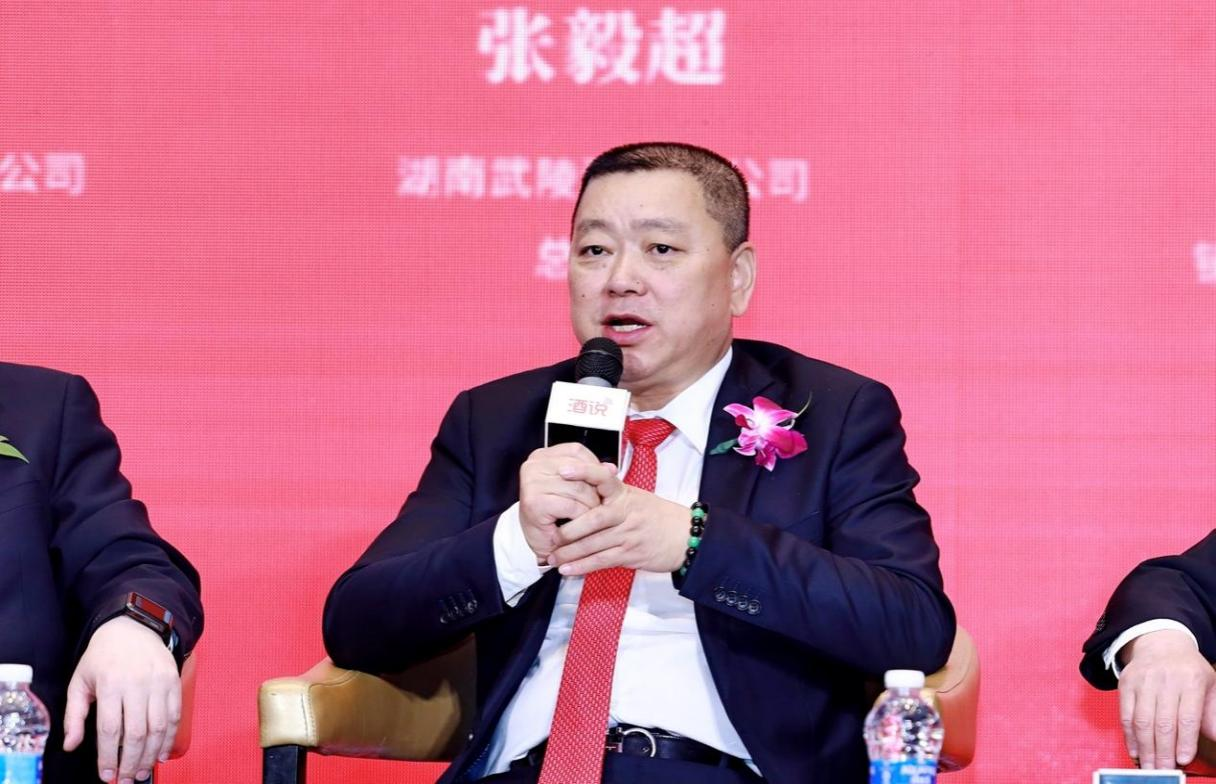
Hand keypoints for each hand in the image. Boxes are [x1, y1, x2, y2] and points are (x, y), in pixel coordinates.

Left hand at [63, 615, 180, 783]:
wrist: (133, 627)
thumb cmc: (103, 657)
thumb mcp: (80, 682)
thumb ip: (74, 715)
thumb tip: (70, 745)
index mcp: (110, 684)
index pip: (109, 729)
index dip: (108, 757)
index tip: (107, 776)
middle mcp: (137, 684)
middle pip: (135, 733)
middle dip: (131, 762)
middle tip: (127, 779)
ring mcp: (159, 682)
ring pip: (158, 728)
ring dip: (151, 755)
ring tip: (143, 771)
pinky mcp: (174, 681)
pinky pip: (174, 715)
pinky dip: (169, 738)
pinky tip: (161, 753)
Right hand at [518, 442, 603, 560]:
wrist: (546, 546)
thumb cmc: (559, 516)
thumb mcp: (575, 489)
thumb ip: (591, 474)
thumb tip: (611, 468)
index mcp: (541, 456)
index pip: (576, 451)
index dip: (594, 467)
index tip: (600, 483)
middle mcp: (532, 466)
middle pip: (580, 470)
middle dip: (594, 489)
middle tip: (597, 505)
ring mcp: (531, 484)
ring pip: (579, 488)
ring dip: (591, 506)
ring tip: (589, 516)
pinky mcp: (534, 503)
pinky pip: (572, 506)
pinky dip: (581, 517)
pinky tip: (578, 524)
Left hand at [547, 461, 688, 574]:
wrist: (685, 536)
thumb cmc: (656, 515)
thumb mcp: (635, 497)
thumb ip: (610, 493)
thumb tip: (582, 482)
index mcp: (624, 494)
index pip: (603, 478)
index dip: (583, 472)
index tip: (563, 470)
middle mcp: (625, 512)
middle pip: (592, 519)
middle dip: (568, 530)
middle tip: (548, 535)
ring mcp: (628, 534)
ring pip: (593, 544)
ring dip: (569, 553)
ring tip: (551, 557)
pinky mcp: (630, 554)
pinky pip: (601, 561)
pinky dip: (582, 566)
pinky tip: (567, 569)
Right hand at [1118, 628, 1215, 768]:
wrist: (1160, 643)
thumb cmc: (1188, 670)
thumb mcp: (1209, 686)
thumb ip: (1212, 714)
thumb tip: (1215, 739)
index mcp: (1190, 679)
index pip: (1186, 716)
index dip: (1184, 740)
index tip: (1182, 760)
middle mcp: (1165, 679)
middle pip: (1162, 721)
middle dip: (1163, 751)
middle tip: (1163, 771)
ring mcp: (1142, 680)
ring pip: (1142, 720)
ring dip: (1145, 747)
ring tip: (1150, 767)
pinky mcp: (1125, 683)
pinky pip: (1125, 714)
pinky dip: (1129, 735)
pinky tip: (1135, 750)